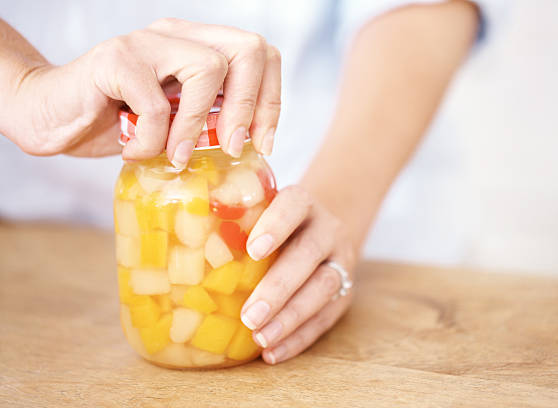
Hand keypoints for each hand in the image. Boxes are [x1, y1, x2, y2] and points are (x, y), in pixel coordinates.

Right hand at [9, 18, 279, 163]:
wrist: (53, 117)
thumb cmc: (117, 122)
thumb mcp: (177, 125)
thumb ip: (210, 121)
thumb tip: (252, 142)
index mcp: (199, 47)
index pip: (260, 55)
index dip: (271, 100)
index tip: (262, 143)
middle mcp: (178, 36)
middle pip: (248, 49)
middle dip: (249, 107)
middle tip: (232, 148)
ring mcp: (147, 43)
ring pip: (208, 68)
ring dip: (198, 126)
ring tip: (176, 157)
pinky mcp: (116, 60)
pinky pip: (156, 104)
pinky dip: (153, 140)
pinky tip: (136, 151)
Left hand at [241, 185, 355, 363]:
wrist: (322, 230)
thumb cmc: (273, 224)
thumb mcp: (258, 212)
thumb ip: (230, 223)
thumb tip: (170, 250)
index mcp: (302, 202)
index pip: (294, 205)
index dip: (276, 226)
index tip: (253, 250)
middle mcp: (326, 228)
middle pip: (308, 254)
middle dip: (278, 287)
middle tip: (248, 316)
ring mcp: (340, 260)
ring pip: (324, 287)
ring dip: (291, 317)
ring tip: (260, 338)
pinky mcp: (345, 291)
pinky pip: (327, 316)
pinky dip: (300, 337)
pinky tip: (274, 352)